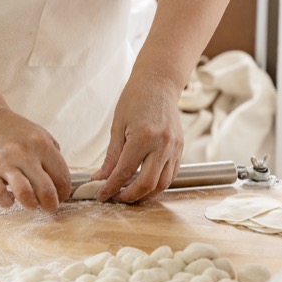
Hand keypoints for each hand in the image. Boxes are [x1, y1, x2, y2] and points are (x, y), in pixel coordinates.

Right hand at [0, 109, 70, 210]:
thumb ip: (54, 155)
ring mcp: (6, 163)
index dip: (64, 192)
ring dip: (31, 204)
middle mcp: (25, 154)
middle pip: (46, 189)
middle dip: (51, 204)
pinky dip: (7, 202)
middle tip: (49, 206)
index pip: (62, 177)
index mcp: (42, 145)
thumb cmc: (17, 132)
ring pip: (24, 194)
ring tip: (32, 204)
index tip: (60, 196)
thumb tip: (62, 181)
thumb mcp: (42, 135)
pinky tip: (10, 198)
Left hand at [92, 74, 183, 202]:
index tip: (101, 194)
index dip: (111, 187)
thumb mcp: (118, 126)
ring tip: (129, 194)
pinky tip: (145, 183)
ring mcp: (174, 148)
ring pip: (163, 184)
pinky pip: (171, 174)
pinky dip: (158, 184)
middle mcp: (162, 145)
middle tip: (115, 198)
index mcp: (143, 137)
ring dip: (146, 194)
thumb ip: (112, 156)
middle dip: (129, 196)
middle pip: (147, 184)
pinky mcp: (180, 149)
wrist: (159, 83)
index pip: (124, 172)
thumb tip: (100, 178)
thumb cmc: (135, 99)